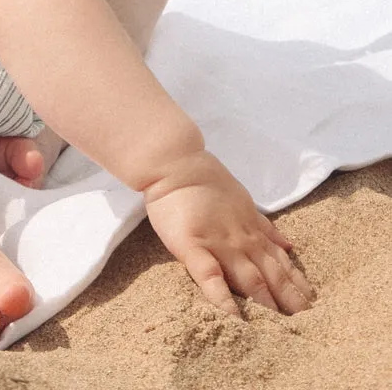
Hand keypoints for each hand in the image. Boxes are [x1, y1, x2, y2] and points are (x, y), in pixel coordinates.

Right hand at [143, 149, 315, 315]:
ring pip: (250, 279)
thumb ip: (265, 227)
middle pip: (273, 276)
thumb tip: (290, 246)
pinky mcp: (193, 247)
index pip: (282, 264)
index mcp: (253, 233)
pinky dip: (223, 298)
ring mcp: (219, 245)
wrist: (177, 165)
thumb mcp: (245, 202)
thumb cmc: (208, 183)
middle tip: (308, 324)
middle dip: (291, 301)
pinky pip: (210, 276)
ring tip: (282, 327)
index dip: (298, 285)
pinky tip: (234, 317)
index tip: (314, 305)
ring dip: (268, 303)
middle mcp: (242, 242)